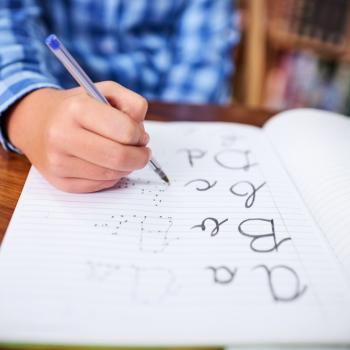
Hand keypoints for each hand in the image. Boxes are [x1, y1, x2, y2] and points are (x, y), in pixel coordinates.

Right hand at [6, 81, 150, 192]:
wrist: (35, 123)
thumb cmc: (77, 108)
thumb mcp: (105, 91)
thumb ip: (132, 104)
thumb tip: (142, 136)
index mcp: (76, 109)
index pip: (125, 132)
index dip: (140, 135)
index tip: (140, 135)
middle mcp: (63, 136)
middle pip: (120, 158)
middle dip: (140, 157)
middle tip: (142, 152)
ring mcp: (59, 163)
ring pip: (113, 175)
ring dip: (127, 167)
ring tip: (121, 154)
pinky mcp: (61, 182)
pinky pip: (101, 185)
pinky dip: (112, 176)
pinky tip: (105, 164)